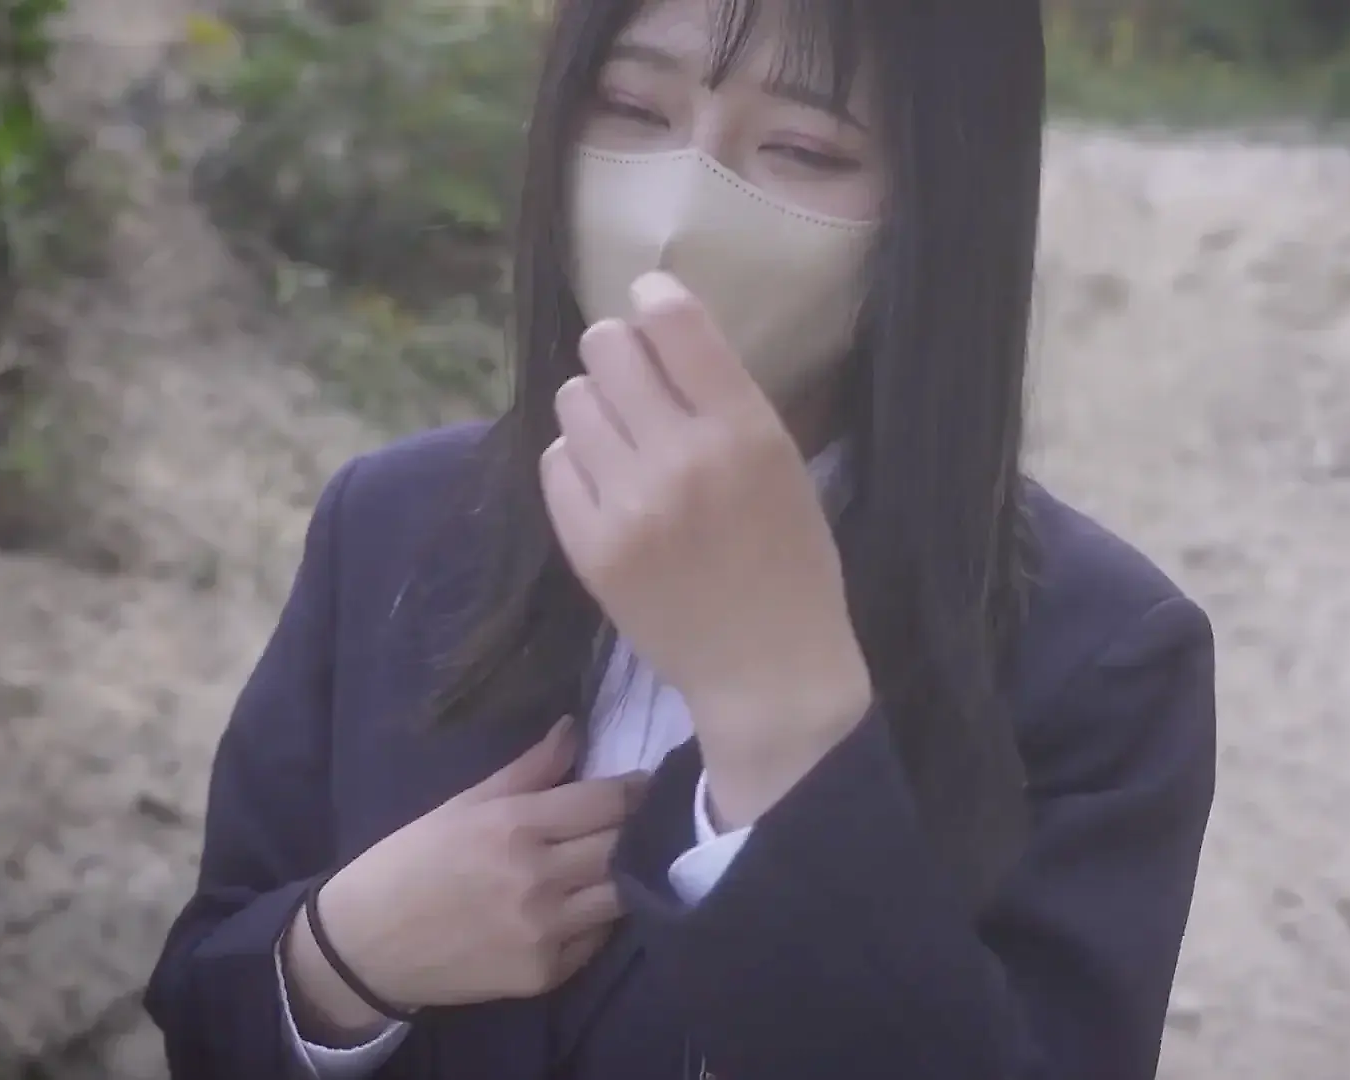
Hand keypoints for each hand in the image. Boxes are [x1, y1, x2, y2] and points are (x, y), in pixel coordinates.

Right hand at [283, 717, 643, 1041]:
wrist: (364, 947)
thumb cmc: (411, 863)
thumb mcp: (462, 805)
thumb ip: (528, 770)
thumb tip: (575, 728)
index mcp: (515, 827)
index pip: (609, 803)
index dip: (637, 791)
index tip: (650, 785)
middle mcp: (537, 879)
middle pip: (623, 847)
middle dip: (640, 830)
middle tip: (648, 820)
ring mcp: (544, 932)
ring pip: (622, 895)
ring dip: (626, 876)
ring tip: (624, 861)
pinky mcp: (545, 974)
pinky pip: (597, 939)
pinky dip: (599, 919)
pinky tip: (587, 903)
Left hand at [540, 271, 871, 827]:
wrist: (769, 674)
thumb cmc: (794, 568)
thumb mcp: (785, 468)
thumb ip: (728, 404)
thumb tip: (662, 333)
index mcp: (747, 432)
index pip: (675, 323)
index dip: (655, 297)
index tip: (651, 299)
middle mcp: (682, 458)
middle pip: (607, 348)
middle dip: (618, 352)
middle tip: (634, 377)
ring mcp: (629, 505)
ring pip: (573, 400)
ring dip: (596, 407)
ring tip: (624, 439)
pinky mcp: (590, 547)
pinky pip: (555, 463)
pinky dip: (577, 463)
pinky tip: (609, 484)